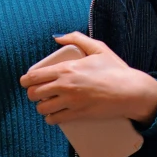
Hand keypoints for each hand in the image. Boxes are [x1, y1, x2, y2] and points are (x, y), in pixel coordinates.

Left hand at [19, 31, 156, 125]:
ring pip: (42, 108)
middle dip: (32, 93)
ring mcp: (70, 102)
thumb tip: (58, 37)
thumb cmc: (114, 69)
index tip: (26, 81)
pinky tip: (52, 115)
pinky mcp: (77, 115)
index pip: (35, 76)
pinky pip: (55, 119)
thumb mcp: (97, 47)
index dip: (26, 80)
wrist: (130, 91)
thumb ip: (76, 38)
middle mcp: (65, 86)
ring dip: (41, 106)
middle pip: (35, 93)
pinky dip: (50, 118)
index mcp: (66, 68)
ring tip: (46, 103)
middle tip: (37, 92)